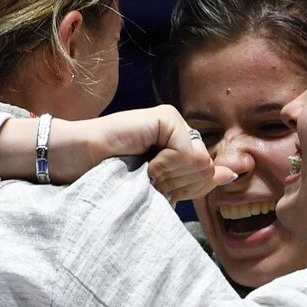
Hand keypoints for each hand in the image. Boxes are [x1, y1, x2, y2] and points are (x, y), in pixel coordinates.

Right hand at [0, 106, 235, 198]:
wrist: (74, 165)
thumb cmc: (107, 180)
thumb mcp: (156, 188)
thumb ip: (194, 182)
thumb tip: (233, 174)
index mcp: (178, 147)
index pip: (207, 176)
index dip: (182, 190)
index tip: (152, 186)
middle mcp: (179, 129)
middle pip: (206, 171)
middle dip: (176, 185)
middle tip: (143, 179)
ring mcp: (171, 120)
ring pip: (200, 164)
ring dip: (168, 177)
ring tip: (140, 170)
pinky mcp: (164, 117)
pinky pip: (187, 152)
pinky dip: (165, 165)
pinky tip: (142, 160)